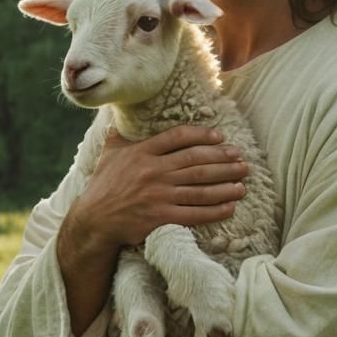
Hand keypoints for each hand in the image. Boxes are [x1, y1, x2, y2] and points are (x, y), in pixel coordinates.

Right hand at [71, 125, 248, 252]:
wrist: (93, 220)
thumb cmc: (102, 186)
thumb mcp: (108, 154)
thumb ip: (119, 136)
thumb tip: (118, 116)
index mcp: (143, 152)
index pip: (178, 138)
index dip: (202, 135)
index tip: (220, 137)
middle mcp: (153, 171)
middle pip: (196, 162)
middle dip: (223, 160)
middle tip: (242, 159)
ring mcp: (158, 195)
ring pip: (200, 188)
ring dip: (225, 184)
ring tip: (243, 182)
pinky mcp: (161, 217)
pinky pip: (194, 213)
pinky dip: (215, 210)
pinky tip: (230, 206)